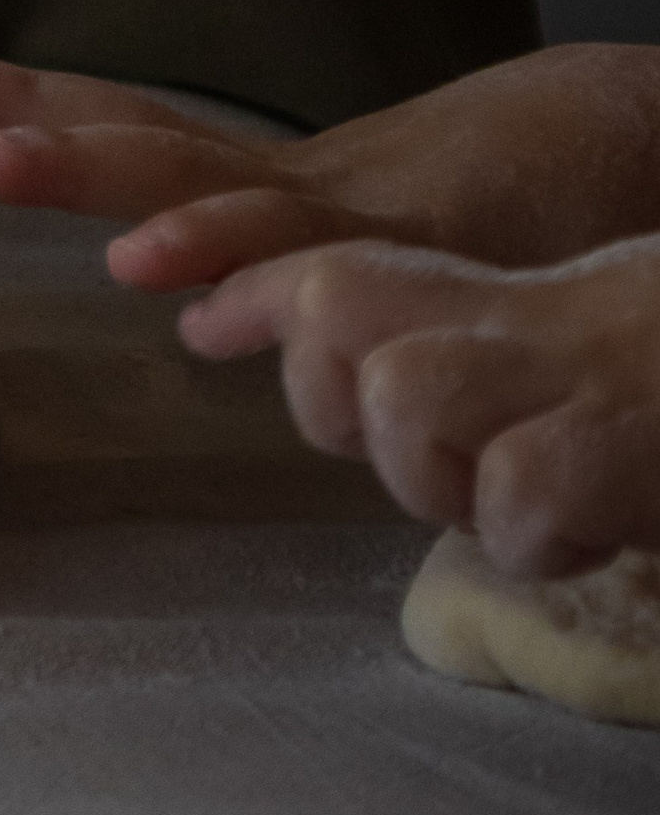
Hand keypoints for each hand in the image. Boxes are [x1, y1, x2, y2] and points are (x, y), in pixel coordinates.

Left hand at [0, 41, 659, 286]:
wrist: (639, 140)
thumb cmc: (531, 190)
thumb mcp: (389, 237)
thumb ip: (299, 273)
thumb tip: (203, 320)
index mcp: (290, 181)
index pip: (149, 135)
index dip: (52, 106)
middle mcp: (307, 178)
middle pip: (153, 144)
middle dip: (45, 125)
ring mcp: (357, 203)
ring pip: (208, 182)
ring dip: (98, 173)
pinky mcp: (418, 238)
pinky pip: (306, 253)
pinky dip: (232, 257)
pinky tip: (157, 273)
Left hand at [184, 235, 659, 581]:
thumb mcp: (583, 367)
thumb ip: (478, 358)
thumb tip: (354, 367)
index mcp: (523, 303)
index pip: (355, 273)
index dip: (261, 296)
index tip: (197, 326)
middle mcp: (536, 318)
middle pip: (337, 306)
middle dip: (327, 395)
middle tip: (429, 468)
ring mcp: (577, 376)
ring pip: (401, 388)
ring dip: (434, 474)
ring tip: (524, 504)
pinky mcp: (616, 448)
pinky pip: (513, 493)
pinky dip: (534, 541)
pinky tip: (592, 535)